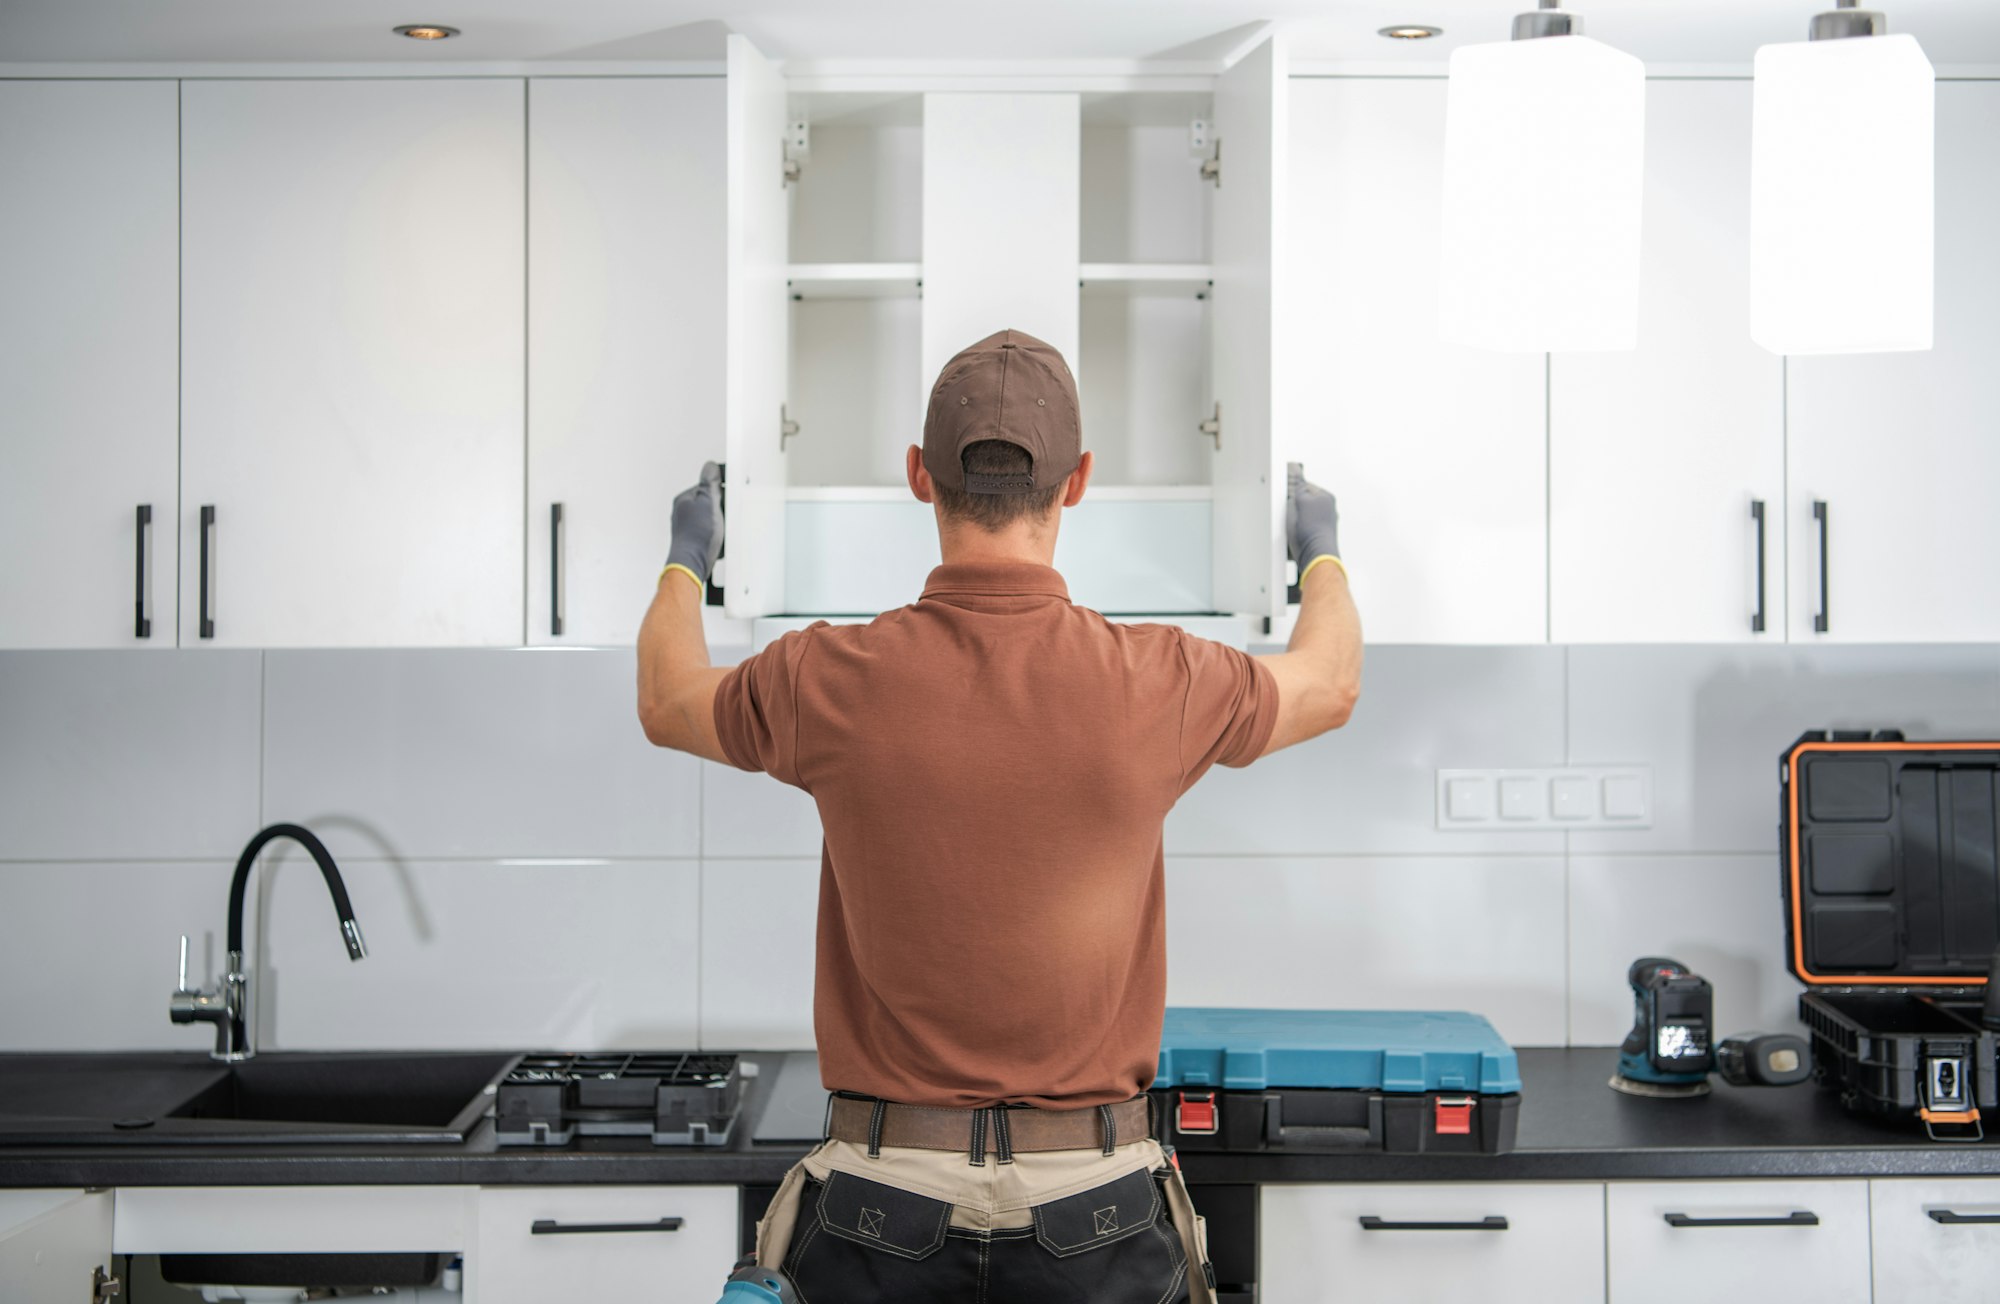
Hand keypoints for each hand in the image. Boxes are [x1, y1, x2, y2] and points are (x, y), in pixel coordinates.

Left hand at [664, 461, 724, 587]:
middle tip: (725, 516)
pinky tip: (720, 540)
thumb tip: (710, 467)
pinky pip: (711, 534)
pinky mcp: (695, 541)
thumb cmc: (697, 536)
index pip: (707, 487)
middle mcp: (683, 513)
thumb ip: (709, 483)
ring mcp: (688, 528)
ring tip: (721, 530)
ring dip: (721, 524)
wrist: (692, 563)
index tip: (729, 496)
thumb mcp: (708, 502)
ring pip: (712, 519)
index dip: (721, 491)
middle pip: (710, 503)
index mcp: (685, 499)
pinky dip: (718, 536)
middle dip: (721, 509)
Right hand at [1286, 462, 1339, 572]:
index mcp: (1326, 497)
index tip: (1285, 494)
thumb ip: (1298, 485)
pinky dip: (1296, 531)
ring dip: (1294, 520)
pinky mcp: (1317, 536)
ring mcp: (1324, 523)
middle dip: (1293, 506)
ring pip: (1302, 516)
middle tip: (1289, 514)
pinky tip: (1294, 536)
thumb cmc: (1311, 531)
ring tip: (1293, 528)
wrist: (1316, 555)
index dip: (1292, 490)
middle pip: (1303, 501)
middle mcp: (1328, 510)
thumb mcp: (1299, 501)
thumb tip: (1296, 470)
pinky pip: (1302, 529)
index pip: (1305, 486)